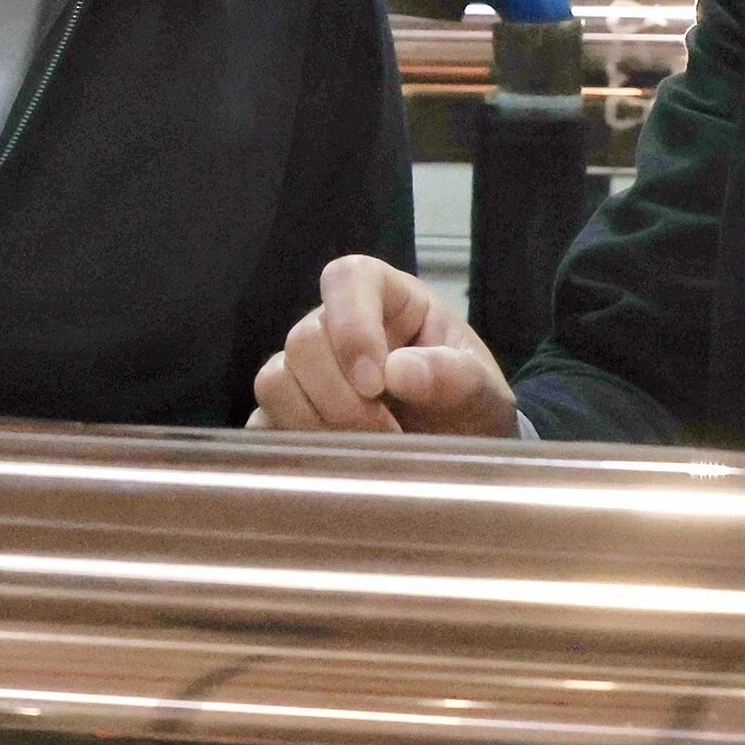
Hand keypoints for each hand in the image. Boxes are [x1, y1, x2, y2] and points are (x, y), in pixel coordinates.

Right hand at [251, 255, 518, 436]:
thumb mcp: (482, 394)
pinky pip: (262, 423)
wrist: (456, 455)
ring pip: (275, 382)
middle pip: (303, 340)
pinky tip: (334, 465)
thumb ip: (455, 377)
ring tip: (363, 451)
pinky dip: (295, 449)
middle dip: (342, 398)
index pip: (347, 279)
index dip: (351, 326)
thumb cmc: (468, 408)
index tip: (376, 383)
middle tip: (386, 433)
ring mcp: (306, 371)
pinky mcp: (286, 415)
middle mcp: (336, 327)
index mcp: (387, 300)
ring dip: (316, 425)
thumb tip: (400, 371)